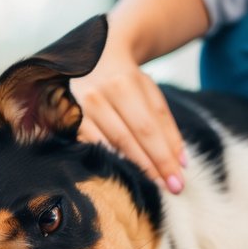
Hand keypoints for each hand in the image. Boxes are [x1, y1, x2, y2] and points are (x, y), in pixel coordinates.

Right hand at [72, 45, 186, 193]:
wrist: (94, 60)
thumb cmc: (127, 80)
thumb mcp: (152, 95)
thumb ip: (168, 127)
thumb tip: (182, 163)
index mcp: (122, 84)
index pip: (147, 129)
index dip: (163, 158)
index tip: (178, 182)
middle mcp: (96, 95)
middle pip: (127, 140)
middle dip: (150, 168)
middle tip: (170, 188)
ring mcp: (77, 109)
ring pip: (106, 147)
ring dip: (131, 170)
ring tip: (151, 186)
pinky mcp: (65, 122)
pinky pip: (89, 149)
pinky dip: (108, 163)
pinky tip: (123, 176)